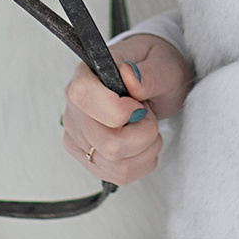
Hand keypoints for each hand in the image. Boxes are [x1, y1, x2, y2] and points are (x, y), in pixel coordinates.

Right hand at [60, 33, 191, 185]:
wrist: (155, 86)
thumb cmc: (155, 69)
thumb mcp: (163, 63)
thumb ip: (149, 73)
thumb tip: (129, 76)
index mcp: (86, 75)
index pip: (83, 96)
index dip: (116, 109)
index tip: (139, 106)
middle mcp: (75, 108)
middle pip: (106, 143)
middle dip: (142, 133)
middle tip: (147, 114)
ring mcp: (78, 137)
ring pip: (116, 164)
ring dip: (146, 149)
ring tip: (146, 125)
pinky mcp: (88, 159)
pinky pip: (119, 175)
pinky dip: (142, 162)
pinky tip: (142, 142)